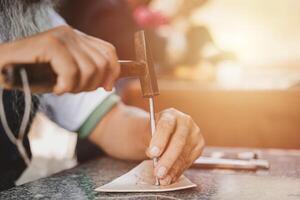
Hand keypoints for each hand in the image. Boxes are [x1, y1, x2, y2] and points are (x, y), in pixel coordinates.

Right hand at [0, 25, 119, 93]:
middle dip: (91, 84)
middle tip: (72, 89)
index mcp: (78, 38)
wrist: (2, 69)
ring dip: (76, 87)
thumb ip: (87, 74)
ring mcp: (61, 36)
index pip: (109, 52)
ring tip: (62, 88)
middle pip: (102, 63)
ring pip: (89, 69)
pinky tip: (55, 88)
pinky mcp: (49, 43)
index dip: (113, 72)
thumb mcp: (66, 75)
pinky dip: (65, 86)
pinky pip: (71, 71)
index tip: (105, 88)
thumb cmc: (34, 74)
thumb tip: (109, 83)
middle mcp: (71, 33)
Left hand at [146, 108, 203, 184]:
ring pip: (184, 154)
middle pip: (178, 142)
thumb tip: (154, 158)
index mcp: (171, 114)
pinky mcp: (199, 145)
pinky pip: (189, 161)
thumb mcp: (149, 132)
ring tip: (163, 178)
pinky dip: (179, 171)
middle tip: (159, 173)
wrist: (166, 132)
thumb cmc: (156, 132)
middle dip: (168, 159)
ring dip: (173, 169)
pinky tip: (171, 176)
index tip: (152, 153)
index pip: (166, 126)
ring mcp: (194, 133)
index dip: (159, 140)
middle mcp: (185, 122)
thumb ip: (151, 143)